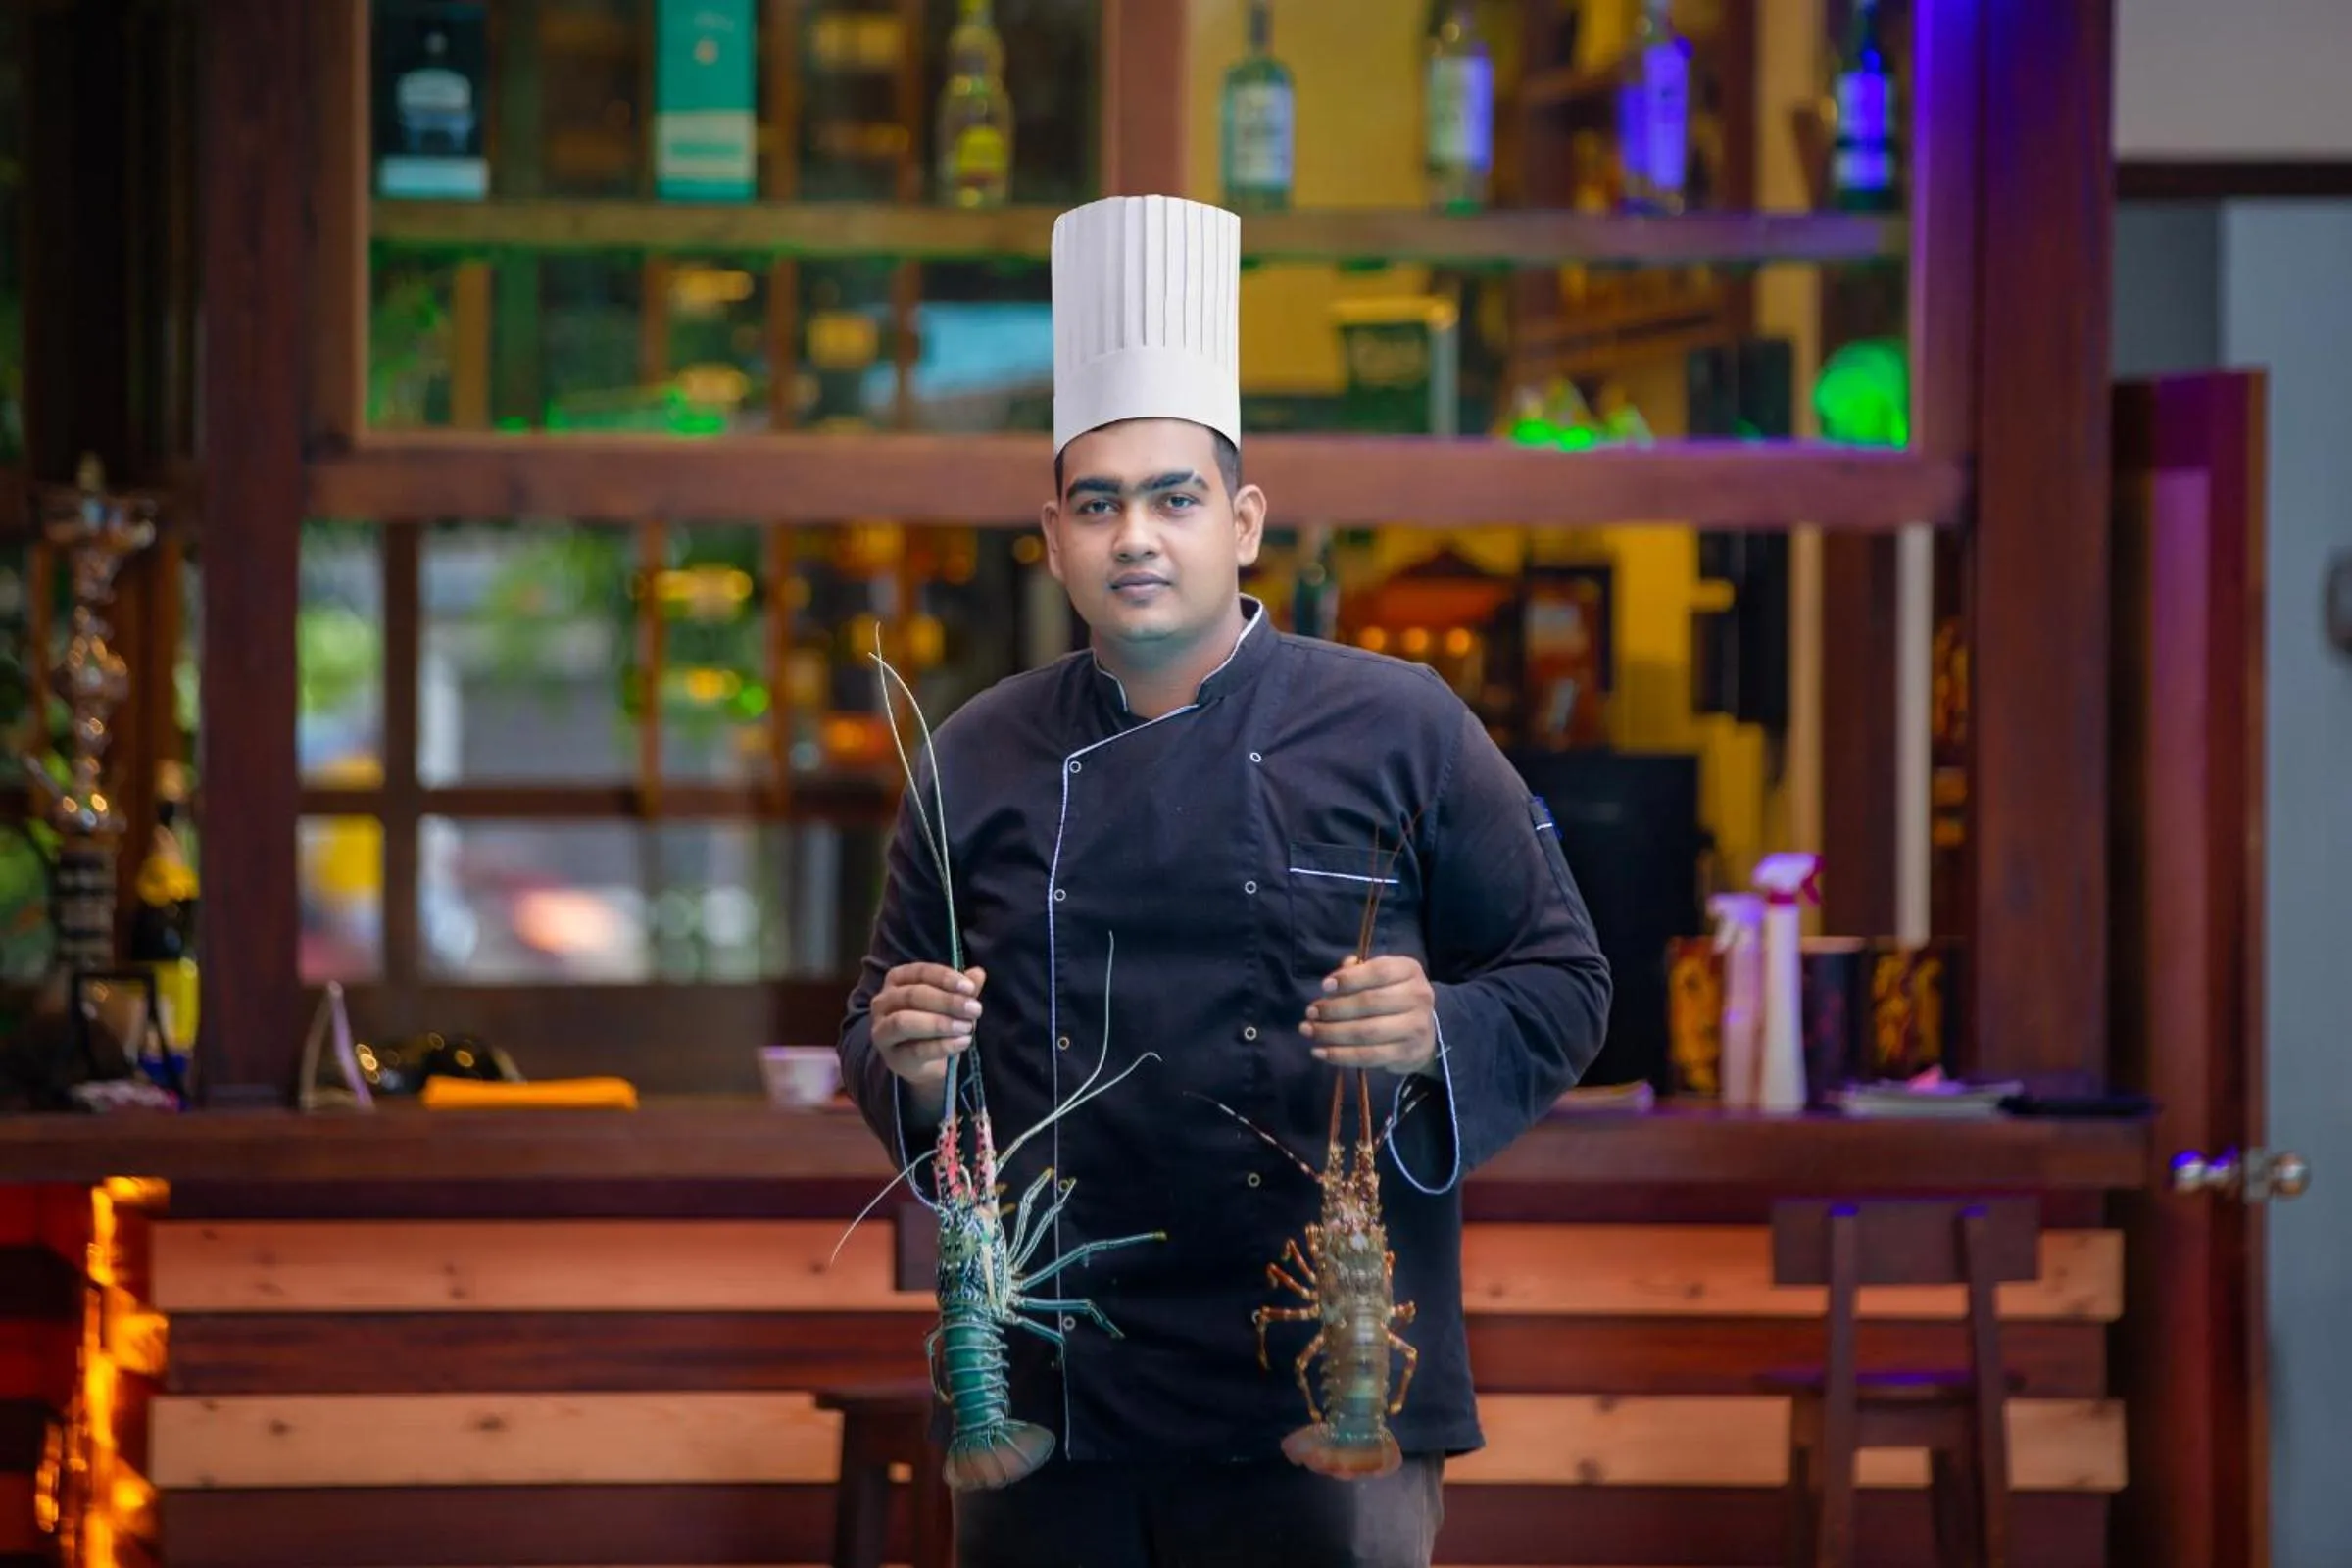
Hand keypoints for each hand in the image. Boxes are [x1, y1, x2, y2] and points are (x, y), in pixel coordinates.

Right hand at [871, 964, 985, 1104]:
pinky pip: (915, 1050)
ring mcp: (882, 1030)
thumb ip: (961, 990)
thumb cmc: (936, 1024)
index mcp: (897, 980)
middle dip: (947, 1002)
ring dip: (939, 1023)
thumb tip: (978, 973)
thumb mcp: (951, 1004)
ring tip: (967, 1027)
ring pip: (904, 1022)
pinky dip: (942, 1046)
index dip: (945, 978)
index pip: (919, 972)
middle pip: (912, 995)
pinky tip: (962, 1042)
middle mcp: (883, 1002)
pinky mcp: (892, 1057)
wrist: (926, 1063)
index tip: (970, 988)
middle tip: (975, 1009)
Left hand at [1301, 954, 1437, 1076]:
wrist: (1424, 1032)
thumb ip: (1356, 973)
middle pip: (1369, 1002)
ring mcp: (1416, 1027)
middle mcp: (1418, 996)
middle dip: (1334, 1008)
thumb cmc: (1392, 997)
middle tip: (1310, 1013)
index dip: (1349, 979)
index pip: (1378, 971)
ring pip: (1366, 1032)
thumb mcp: (1380, 977)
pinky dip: (1340, 1055)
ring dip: (1331, 1033)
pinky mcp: (1407, 1053)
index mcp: (1410, 971)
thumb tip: (1332, 983)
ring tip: (1309, 1031)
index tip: (1324, 987)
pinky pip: (1368, 1056)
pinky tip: (1320, 1052)